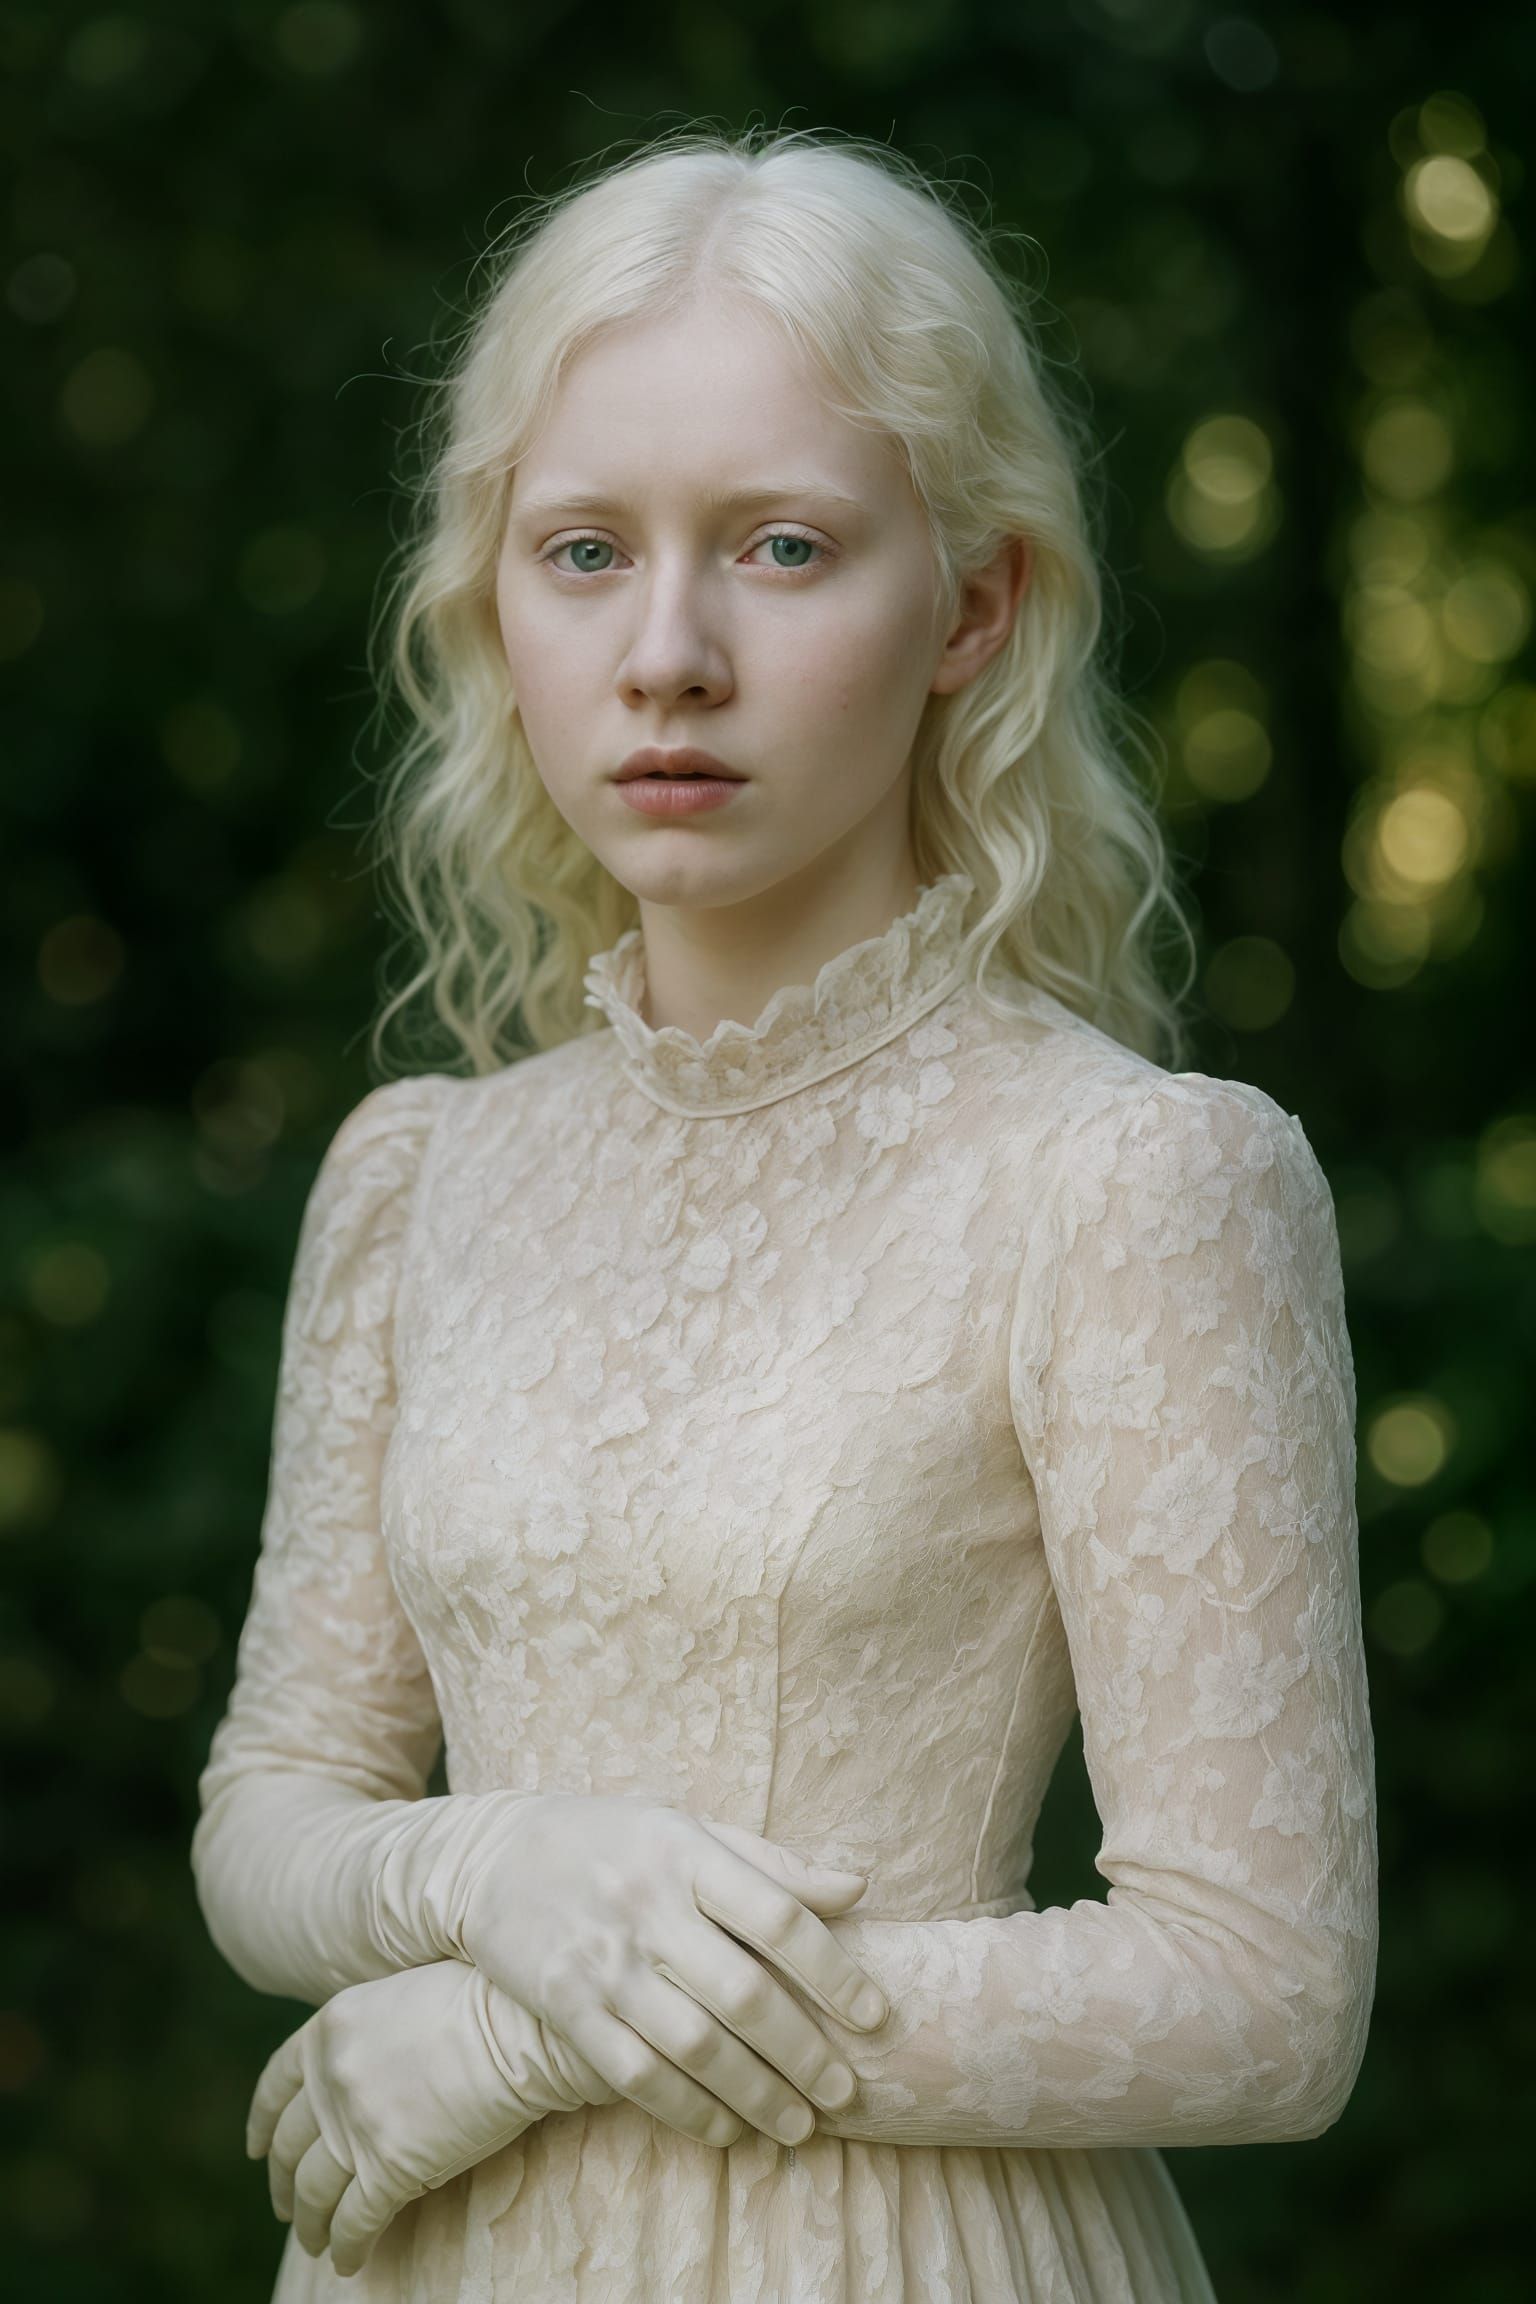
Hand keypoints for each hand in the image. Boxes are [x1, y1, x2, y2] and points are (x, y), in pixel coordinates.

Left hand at [246, 1959, 617, 2277]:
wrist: (521, 2023)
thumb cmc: (483, 1999)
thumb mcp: (402, 1998)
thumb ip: (368, 2036)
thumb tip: (365, 2072)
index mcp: (330, 2028)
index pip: (276, 2083)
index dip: (262, 2121)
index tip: (256, 2147)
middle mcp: (332, 2077)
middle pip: (288, 2145)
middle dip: (283, 2183)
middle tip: (289, 2206)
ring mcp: (356, 2124)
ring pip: (314, 2192)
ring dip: (311, 2225)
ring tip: (317, 2243)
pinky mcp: (389, 2168)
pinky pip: (354, 2222)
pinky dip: (347, 2247)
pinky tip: (351, 2261)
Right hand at [453, 1796, 888, 2150]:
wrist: (492, 1859)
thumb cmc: (612, 1840)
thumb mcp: (686, 1827)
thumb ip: (771, 1862)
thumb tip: (858, 1887)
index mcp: (686, 1852)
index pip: (777, 1915)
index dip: (835, 1971)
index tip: (876, 2016)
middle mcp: (648, 1906)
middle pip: (743, 1994)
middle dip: (804, 2053)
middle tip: (847, 2094)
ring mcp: (604, 1961)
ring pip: (695, 2045)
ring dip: (756, 2095)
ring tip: (799, 2126)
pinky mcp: (567, 2006)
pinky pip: (636, 2074)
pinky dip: (688, 2110)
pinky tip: (727, 2129)